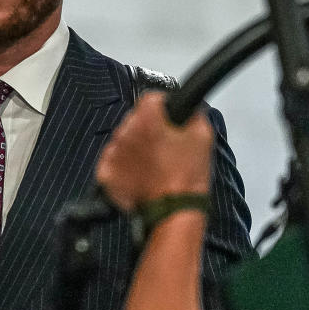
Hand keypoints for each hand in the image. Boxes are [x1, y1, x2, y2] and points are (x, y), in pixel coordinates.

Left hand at [96, 91, 212, 211]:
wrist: (173, 211)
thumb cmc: (187, 177)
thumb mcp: (203, 136)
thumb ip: (193, 114)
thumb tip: (188, 108)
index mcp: (147, 119)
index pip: (150, 99)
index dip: (162, 107)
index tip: (167, 117)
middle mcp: (125, 132)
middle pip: (134, 121)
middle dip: (147, 130)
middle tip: (163, 149)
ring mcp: (112, 153)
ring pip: (123, 142)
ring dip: (135, 149)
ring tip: (153, 166)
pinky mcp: (105, 172)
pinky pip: (113, 162)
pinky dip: (123, 168)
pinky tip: (140, 176)